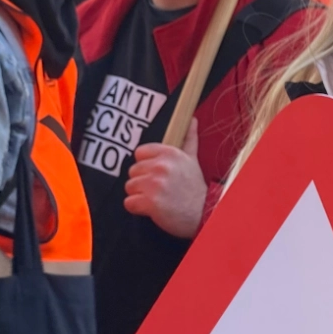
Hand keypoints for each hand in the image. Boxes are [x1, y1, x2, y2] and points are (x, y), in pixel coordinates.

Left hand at [126, 117, 205, 239]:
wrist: (204, 213)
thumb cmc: (195, 188)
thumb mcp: (192, 160)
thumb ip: (189, 139)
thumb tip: (191, 120)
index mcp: (169, 154)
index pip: (139, 153)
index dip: (145, 165)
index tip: (155, 174)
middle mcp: (161, 166)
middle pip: (132, 171)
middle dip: (142, 182)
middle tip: (158, 189)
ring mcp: (154, 184)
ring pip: (129, 187)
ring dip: (139, 195)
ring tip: (156, 199)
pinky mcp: (150, 202)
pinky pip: (129, 203)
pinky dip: (137, 208)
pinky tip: (151, 209)